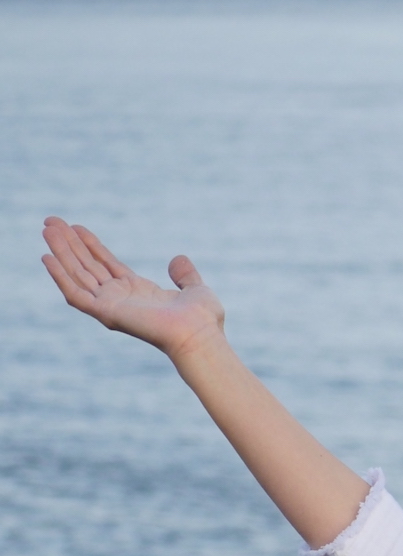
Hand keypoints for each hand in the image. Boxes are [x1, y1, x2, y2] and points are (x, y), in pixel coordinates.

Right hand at [41, 216, 225, 361]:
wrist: (199, 334)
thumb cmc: (202, 320)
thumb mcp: (196, 288)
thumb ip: (185, 274)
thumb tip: (178, 260)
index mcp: (137, 292)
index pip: (105, 263)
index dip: (90, 244)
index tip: (74, 226)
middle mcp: (121, 298)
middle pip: (87, 265)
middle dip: (69, 243)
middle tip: (50, 220)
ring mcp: (111, 306)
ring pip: (77, 274)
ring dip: (60, 251)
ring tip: (46, 228)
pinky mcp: (106, 313)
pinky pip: (75, 294)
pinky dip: (60, 277)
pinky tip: (46, 257)